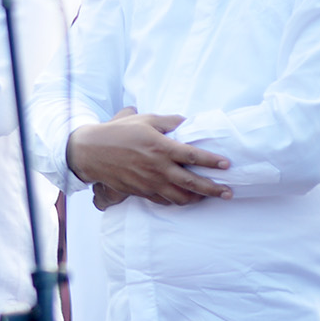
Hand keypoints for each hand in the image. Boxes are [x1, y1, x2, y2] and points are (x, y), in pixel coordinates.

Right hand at [67, 108, 231, 205]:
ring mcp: (149, 182)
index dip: (212, 161)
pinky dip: (176, 201)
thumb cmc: (118, 132)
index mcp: (161, 148)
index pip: (193, 156)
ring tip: (208, 197)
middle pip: (192, 183)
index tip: (227, 165)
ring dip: (197, 199)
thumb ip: (169, 122)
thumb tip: (187, 123)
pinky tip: (183, 198)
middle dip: (213, 189)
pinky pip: (163, 200)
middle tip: (228, 192)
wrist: (91, 152)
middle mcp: (158, 168)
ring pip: (179, 197)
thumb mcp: (145, 119)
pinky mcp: (141, 191)